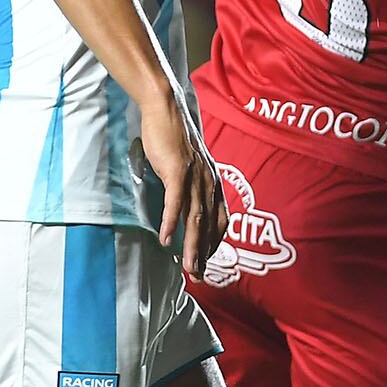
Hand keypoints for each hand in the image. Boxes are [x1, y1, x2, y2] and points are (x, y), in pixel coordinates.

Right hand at [138, 87, 228, 280]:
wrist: (166, 109)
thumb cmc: (174, 138)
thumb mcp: (187, 165)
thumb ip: (189, 185)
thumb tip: (183, 206)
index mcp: (212, 181)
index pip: (221, 219)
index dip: (214, 243)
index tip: (207, 262)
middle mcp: (208, 181)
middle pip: (209, 225)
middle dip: (204, 254)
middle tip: (199, 277)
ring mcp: (194, 176)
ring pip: (195, 218)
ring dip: (191, 245)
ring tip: (188, 268)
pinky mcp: (177, 170)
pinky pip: (175, 201)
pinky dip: (171, 221)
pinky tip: (166, 239)